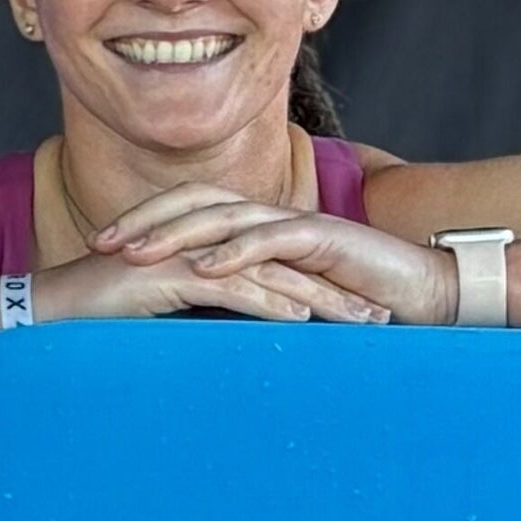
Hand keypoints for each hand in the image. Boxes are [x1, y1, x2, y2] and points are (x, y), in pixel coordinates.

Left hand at [93, 182, 453, 324]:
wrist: (423, 294)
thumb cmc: (352, 301)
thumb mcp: (281, 299)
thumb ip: (241, 299)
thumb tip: (186, 318)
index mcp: (255, 225)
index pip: (187, 211)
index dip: (142, 223)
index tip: (97, 248)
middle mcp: (269, 215)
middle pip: (193, 202)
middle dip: (143, 221)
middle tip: (101, 244)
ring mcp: (294, 222)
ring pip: (224, 215)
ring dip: (176, 232)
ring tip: (137, 253)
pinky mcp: (322, 238)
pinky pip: (271, 238)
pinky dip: (234, 251)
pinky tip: (204, 266)